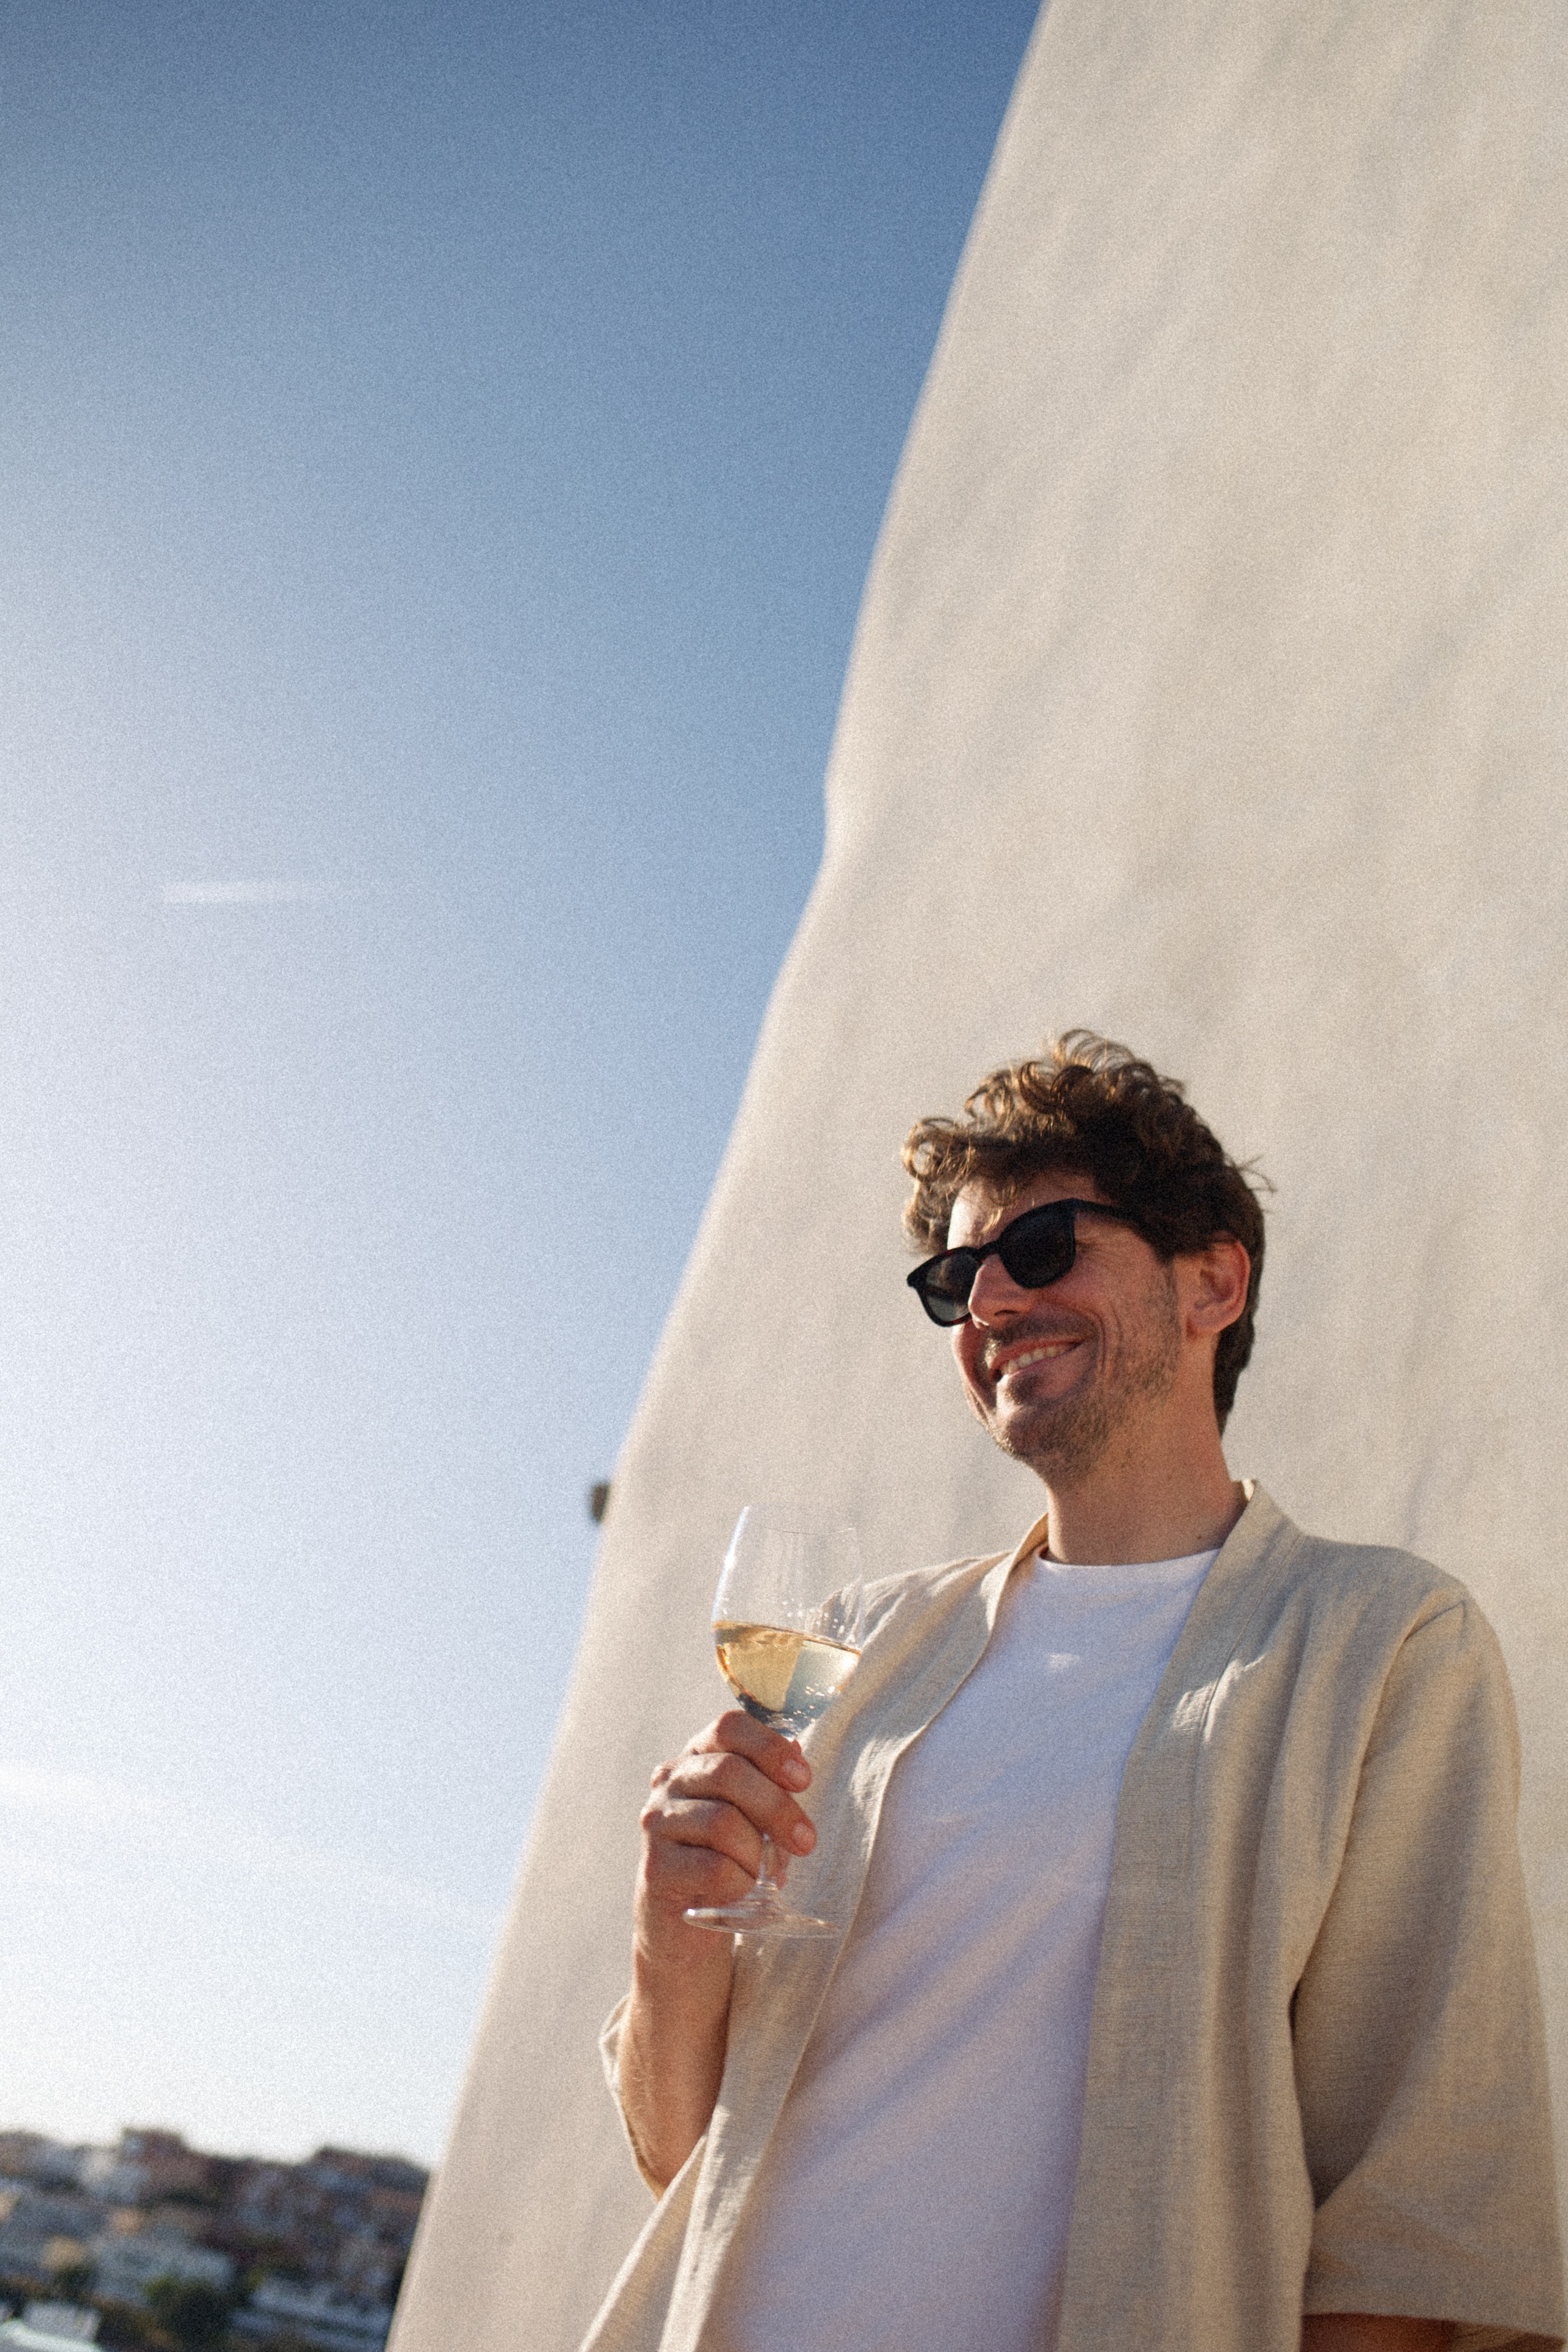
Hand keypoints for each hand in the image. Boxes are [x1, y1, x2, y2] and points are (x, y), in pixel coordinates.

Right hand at [637, 1709, 816, 1952]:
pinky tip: (740, 1890)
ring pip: (723, 1821)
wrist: (684, 1924)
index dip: (770, 1747)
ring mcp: (657, 1822)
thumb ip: (772, 1784)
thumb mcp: (754, 1817)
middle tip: (806, 1841)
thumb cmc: (726, 1858)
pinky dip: (741, 1882)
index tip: (803, 1779)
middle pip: (729, 1772)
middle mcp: (669, 1780)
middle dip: (777, 1808)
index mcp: (697, 1756)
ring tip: (763, 1873)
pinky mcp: (655, 1867)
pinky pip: (714, 1868)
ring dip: (758, 1853)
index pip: (729, 1727)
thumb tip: (797, 1752)